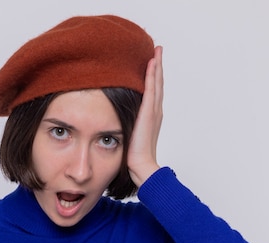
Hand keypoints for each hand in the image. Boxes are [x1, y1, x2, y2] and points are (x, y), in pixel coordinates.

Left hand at [127, 45, 163, 186]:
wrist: (140, 166)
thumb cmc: (132, 156)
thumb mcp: (126, 135)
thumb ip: (123, 125)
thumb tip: (112, 121)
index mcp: (150, 117)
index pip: (152, 92)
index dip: (152, 77)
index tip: (151, 63)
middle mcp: (155, 111)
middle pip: (157, 84)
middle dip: (157, 67)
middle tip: (157, 50)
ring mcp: (153, 111)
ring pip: (156, 83)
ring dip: (157, 66)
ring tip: (157, 51)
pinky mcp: (149, 113)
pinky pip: (151, 89)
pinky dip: (153, 75)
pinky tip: (152, 62)